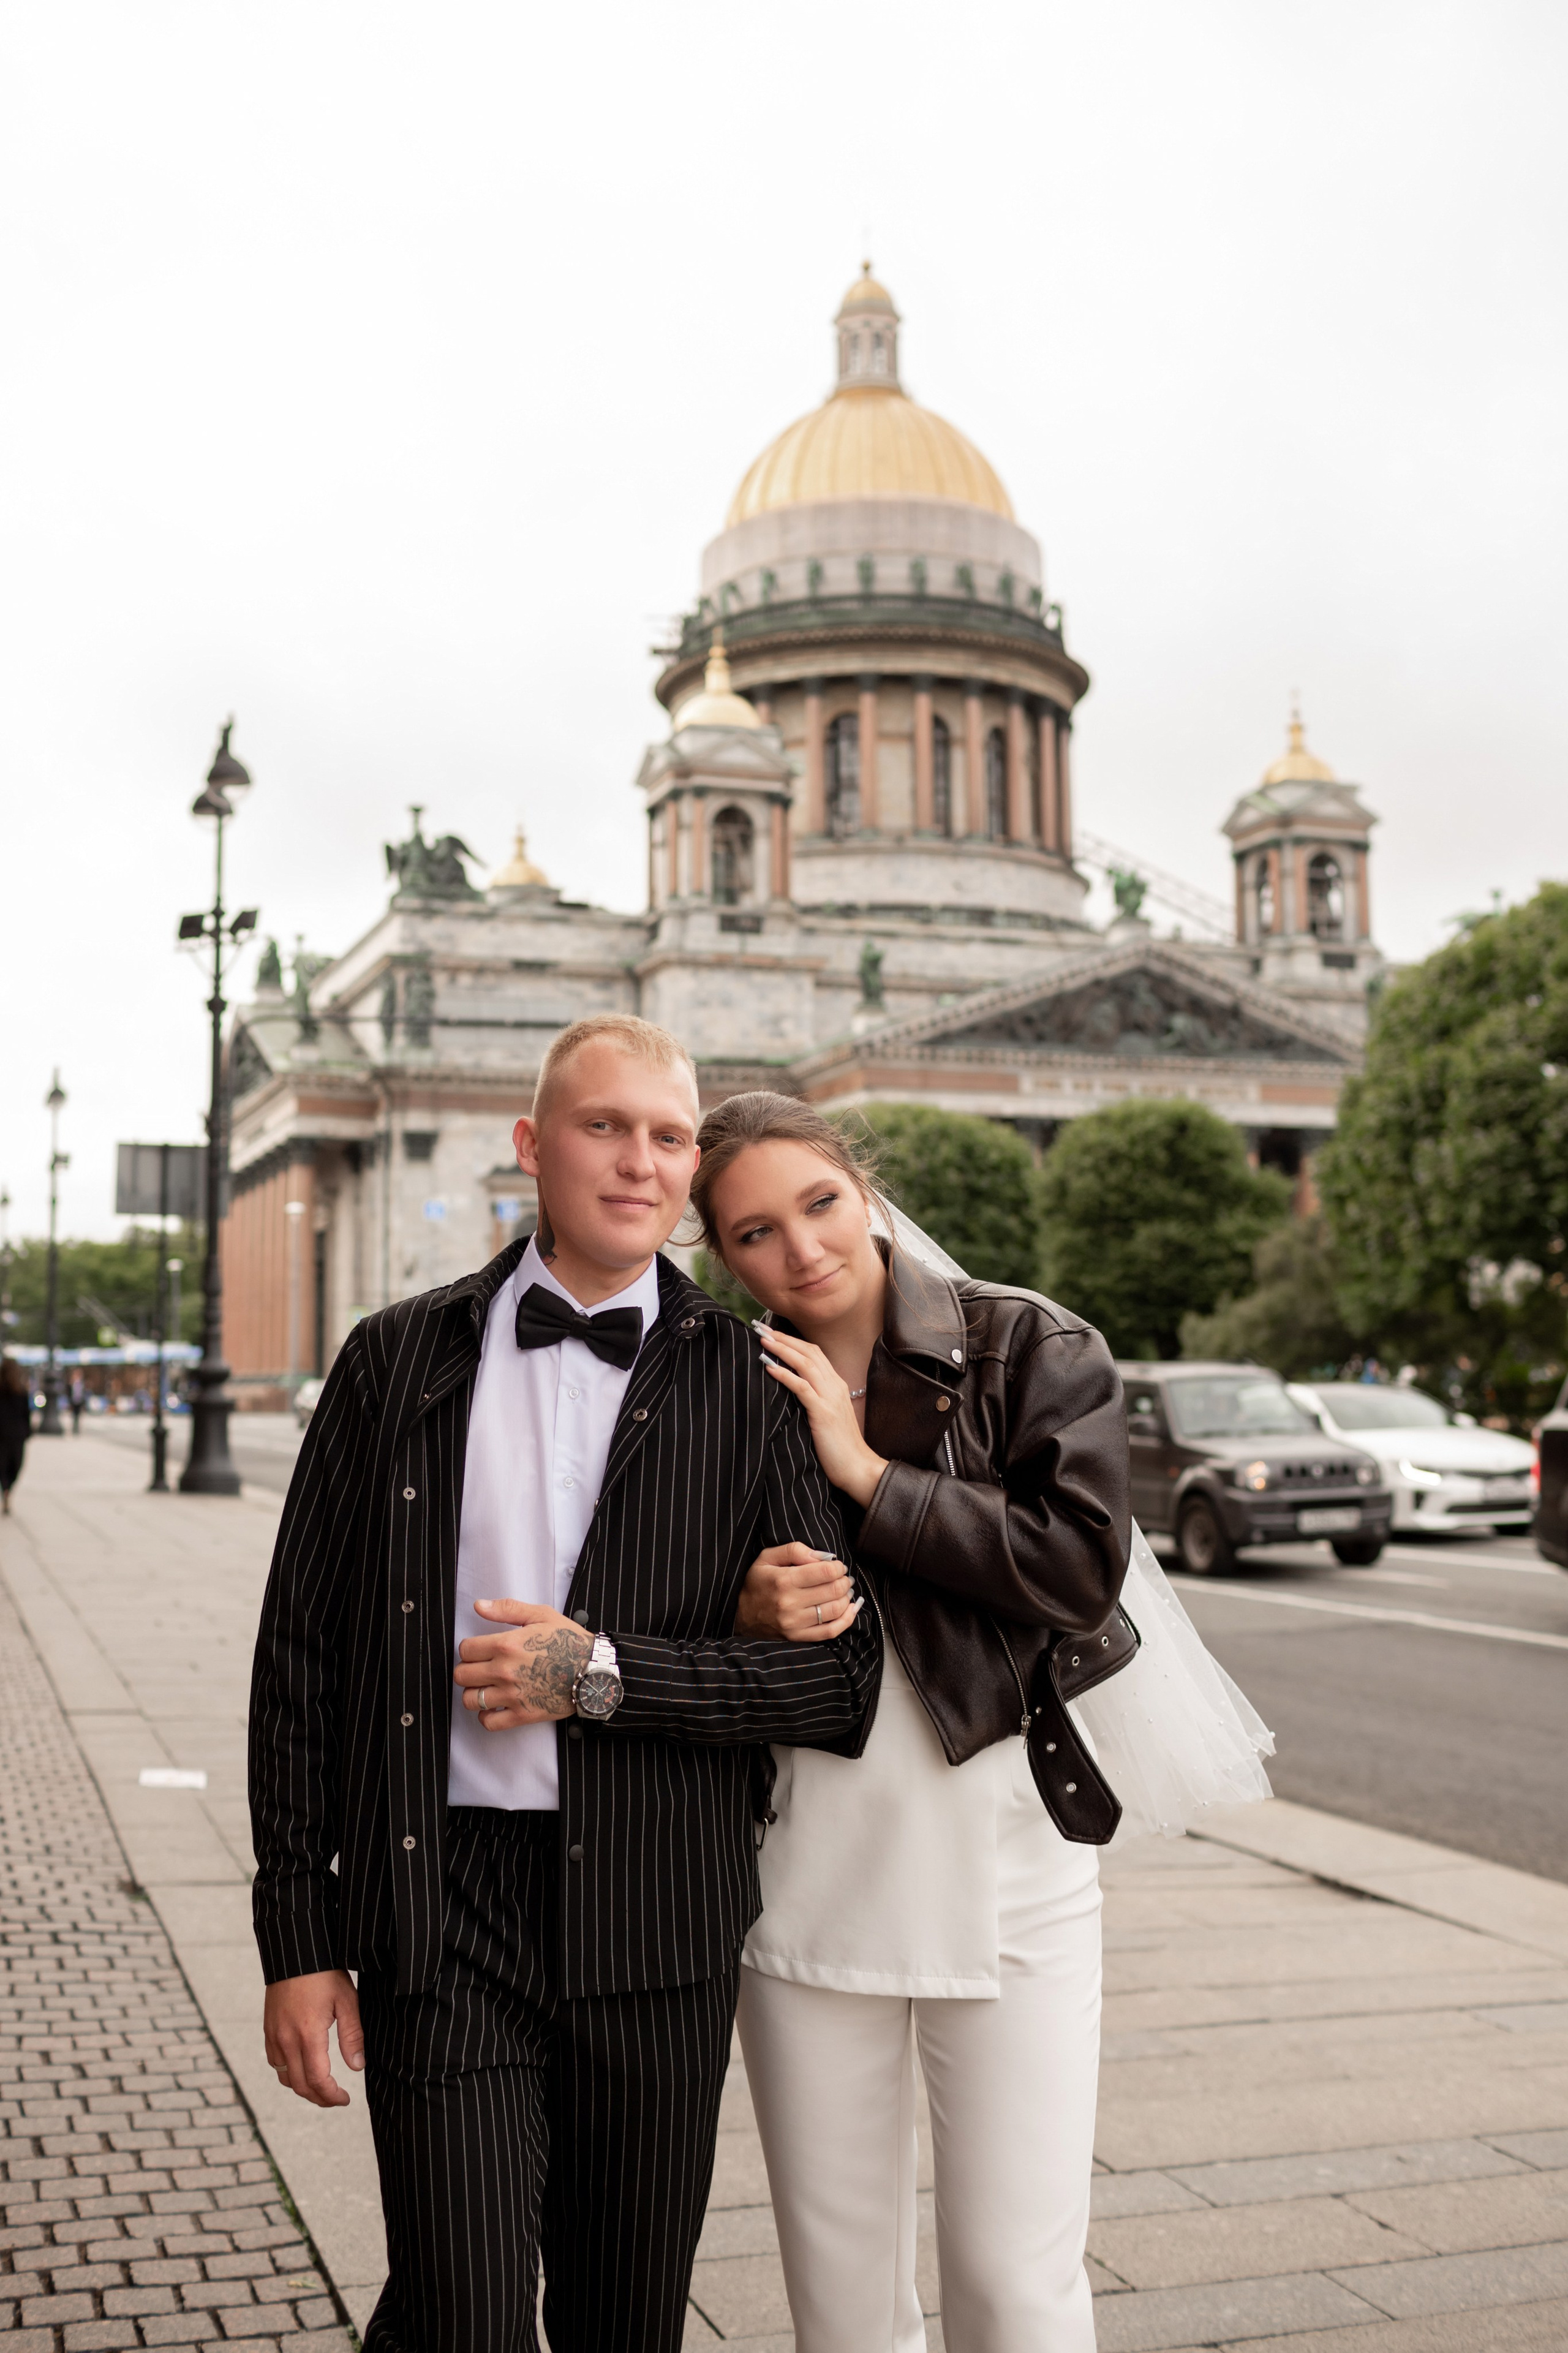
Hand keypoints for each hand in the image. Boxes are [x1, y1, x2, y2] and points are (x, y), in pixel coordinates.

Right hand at [264, 1969, 362, 2107]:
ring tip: (322, 2087)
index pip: (317, 2080)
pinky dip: (288, 2073)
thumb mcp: (347, 2000)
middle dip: (319, 2098)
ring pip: (284, 2077)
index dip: (331, 2096)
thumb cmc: (324, 1973)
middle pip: (300, 2085)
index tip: (345, 2099)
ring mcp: (273, 2035)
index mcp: (307, 2034)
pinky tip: (302, 2067)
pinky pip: (275, 2062)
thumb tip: (357, 2066)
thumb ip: (352, 2035)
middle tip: (336, 2099)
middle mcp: (286, 2040)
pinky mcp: (268, 2029)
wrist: (295, 1951)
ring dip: (303, 2087)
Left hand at [454, 1600, 593, 1726]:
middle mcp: (504, 1671)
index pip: (465, 1649)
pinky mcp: (521, 1715)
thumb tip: (479, 1606)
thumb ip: (507, 1609)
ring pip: (470, 1700)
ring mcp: (512, 1695)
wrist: (592, 1671)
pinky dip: (486, 1716)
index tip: (479, 1650)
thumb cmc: (569, 1641)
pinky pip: (488, 1722)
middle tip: (481, 1668)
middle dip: (468, 1670)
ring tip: (486, 1687)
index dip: (469, 1648)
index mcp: (506, 1644)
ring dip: (474, 1693)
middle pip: (462, 1675)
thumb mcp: (541, 1615)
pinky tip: (494, 1706)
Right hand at [737, 1541, 862, 1642]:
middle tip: (842, 1577)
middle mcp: (790, 1603)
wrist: (739, 1615)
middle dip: (844, 1581)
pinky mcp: (798, 1637)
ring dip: (846, 1598)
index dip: (838, 1566)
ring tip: (844, 1591)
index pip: (825, 1572)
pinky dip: (846, 1620)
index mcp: (783, 1580)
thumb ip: (794, 1550)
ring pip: (835, 1610)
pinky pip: (830, 1632)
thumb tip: (823, 1557)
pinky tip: (851, 1609)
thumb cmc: (756, 1582)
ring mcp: (795, 1624)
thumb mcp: (767, 1557)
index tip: (837, 1565)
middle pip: (833, 1590)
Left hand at [757, 1328, 888, 1507]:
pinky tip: (769, 1367)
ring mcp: (830, 1397)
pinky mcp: (823, 1412)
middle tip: (761, 1327)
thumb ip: (815, 1399)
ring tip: (762, 1340)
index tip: (771, 1332)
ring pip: (805, 1363)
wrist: (857, 1467)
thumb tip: (791, 1389)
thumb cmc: (839, 1447)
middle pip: (808, 1352)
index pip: (814, 1352)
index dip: (792, 1340)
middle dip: (783, 1337)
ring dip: (782, 1349)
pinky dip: (785, 1374)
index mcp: (837, 1384)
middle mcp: (835, 1385)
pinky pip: (802, 1387)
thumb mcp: (827, 1416)